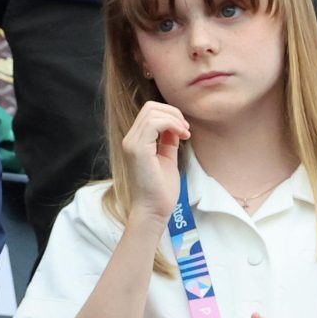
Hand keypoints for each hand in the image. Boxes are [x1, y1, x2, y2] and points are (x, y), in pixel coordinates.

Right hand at [118, 101, 186, 221]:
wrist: (154, 210)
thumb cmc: (161, 190)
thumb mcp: (167, 158)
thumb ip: (168, 141)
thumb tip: (175, 126)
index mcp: (136, 141)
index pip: (149, 112)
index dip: (170, 115)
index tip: (184, 131)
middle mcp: (130, 139)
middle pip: (150, 107)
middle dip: (173, 113)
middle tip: (186, 130)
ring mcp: (132, 143)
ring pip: (152, 112)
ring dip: (174, 118)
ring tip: (185, 133)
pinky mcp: (137, 149)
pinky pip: (154, 123)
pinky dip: (171, 124)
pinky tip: (181, 136)